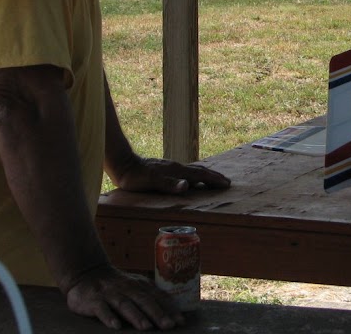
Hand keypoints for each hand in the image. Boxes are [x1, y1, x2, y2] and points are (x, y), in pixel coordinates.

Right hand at [65, 264, 184, 330]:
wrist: (86, 273)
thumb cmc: (117, 285)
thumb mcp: (135, 286)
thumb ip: (150, 296)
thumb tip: (173, 313)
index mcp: (140, 285)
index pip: (158, 297)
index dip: (170, 308)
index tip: (181, 321)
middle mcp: (127, 288)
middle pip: (144, 301)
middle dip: (157, 313)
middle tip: (169, 326)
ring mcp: (110, 294)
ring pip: (125, 305)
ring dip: (136, 316)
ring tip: (147, 328)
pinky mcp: (94, 301)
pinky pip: (102, 310)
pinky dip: (109, 317)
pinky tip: (116, 326)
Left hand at [113, 156, 230, 194]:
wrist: (123, 164)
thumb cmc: (135, 177)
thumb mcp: (151, 183)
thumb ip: (169, 184)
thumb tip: (187, 186)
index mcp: (177, 171)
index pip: (200, 175)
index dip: (214, 179)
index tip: (227, 183)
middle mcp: (177, 167)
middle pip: (200, 171)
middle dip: (214, 176)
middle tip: (226, 182)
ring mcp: (171, 167)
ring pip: (193, 171)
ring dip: (205, 176)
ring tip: (214, 180)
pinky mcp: (165, 169)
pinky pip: (186, 172)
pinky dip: (195, 176)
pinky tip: (192, 180)